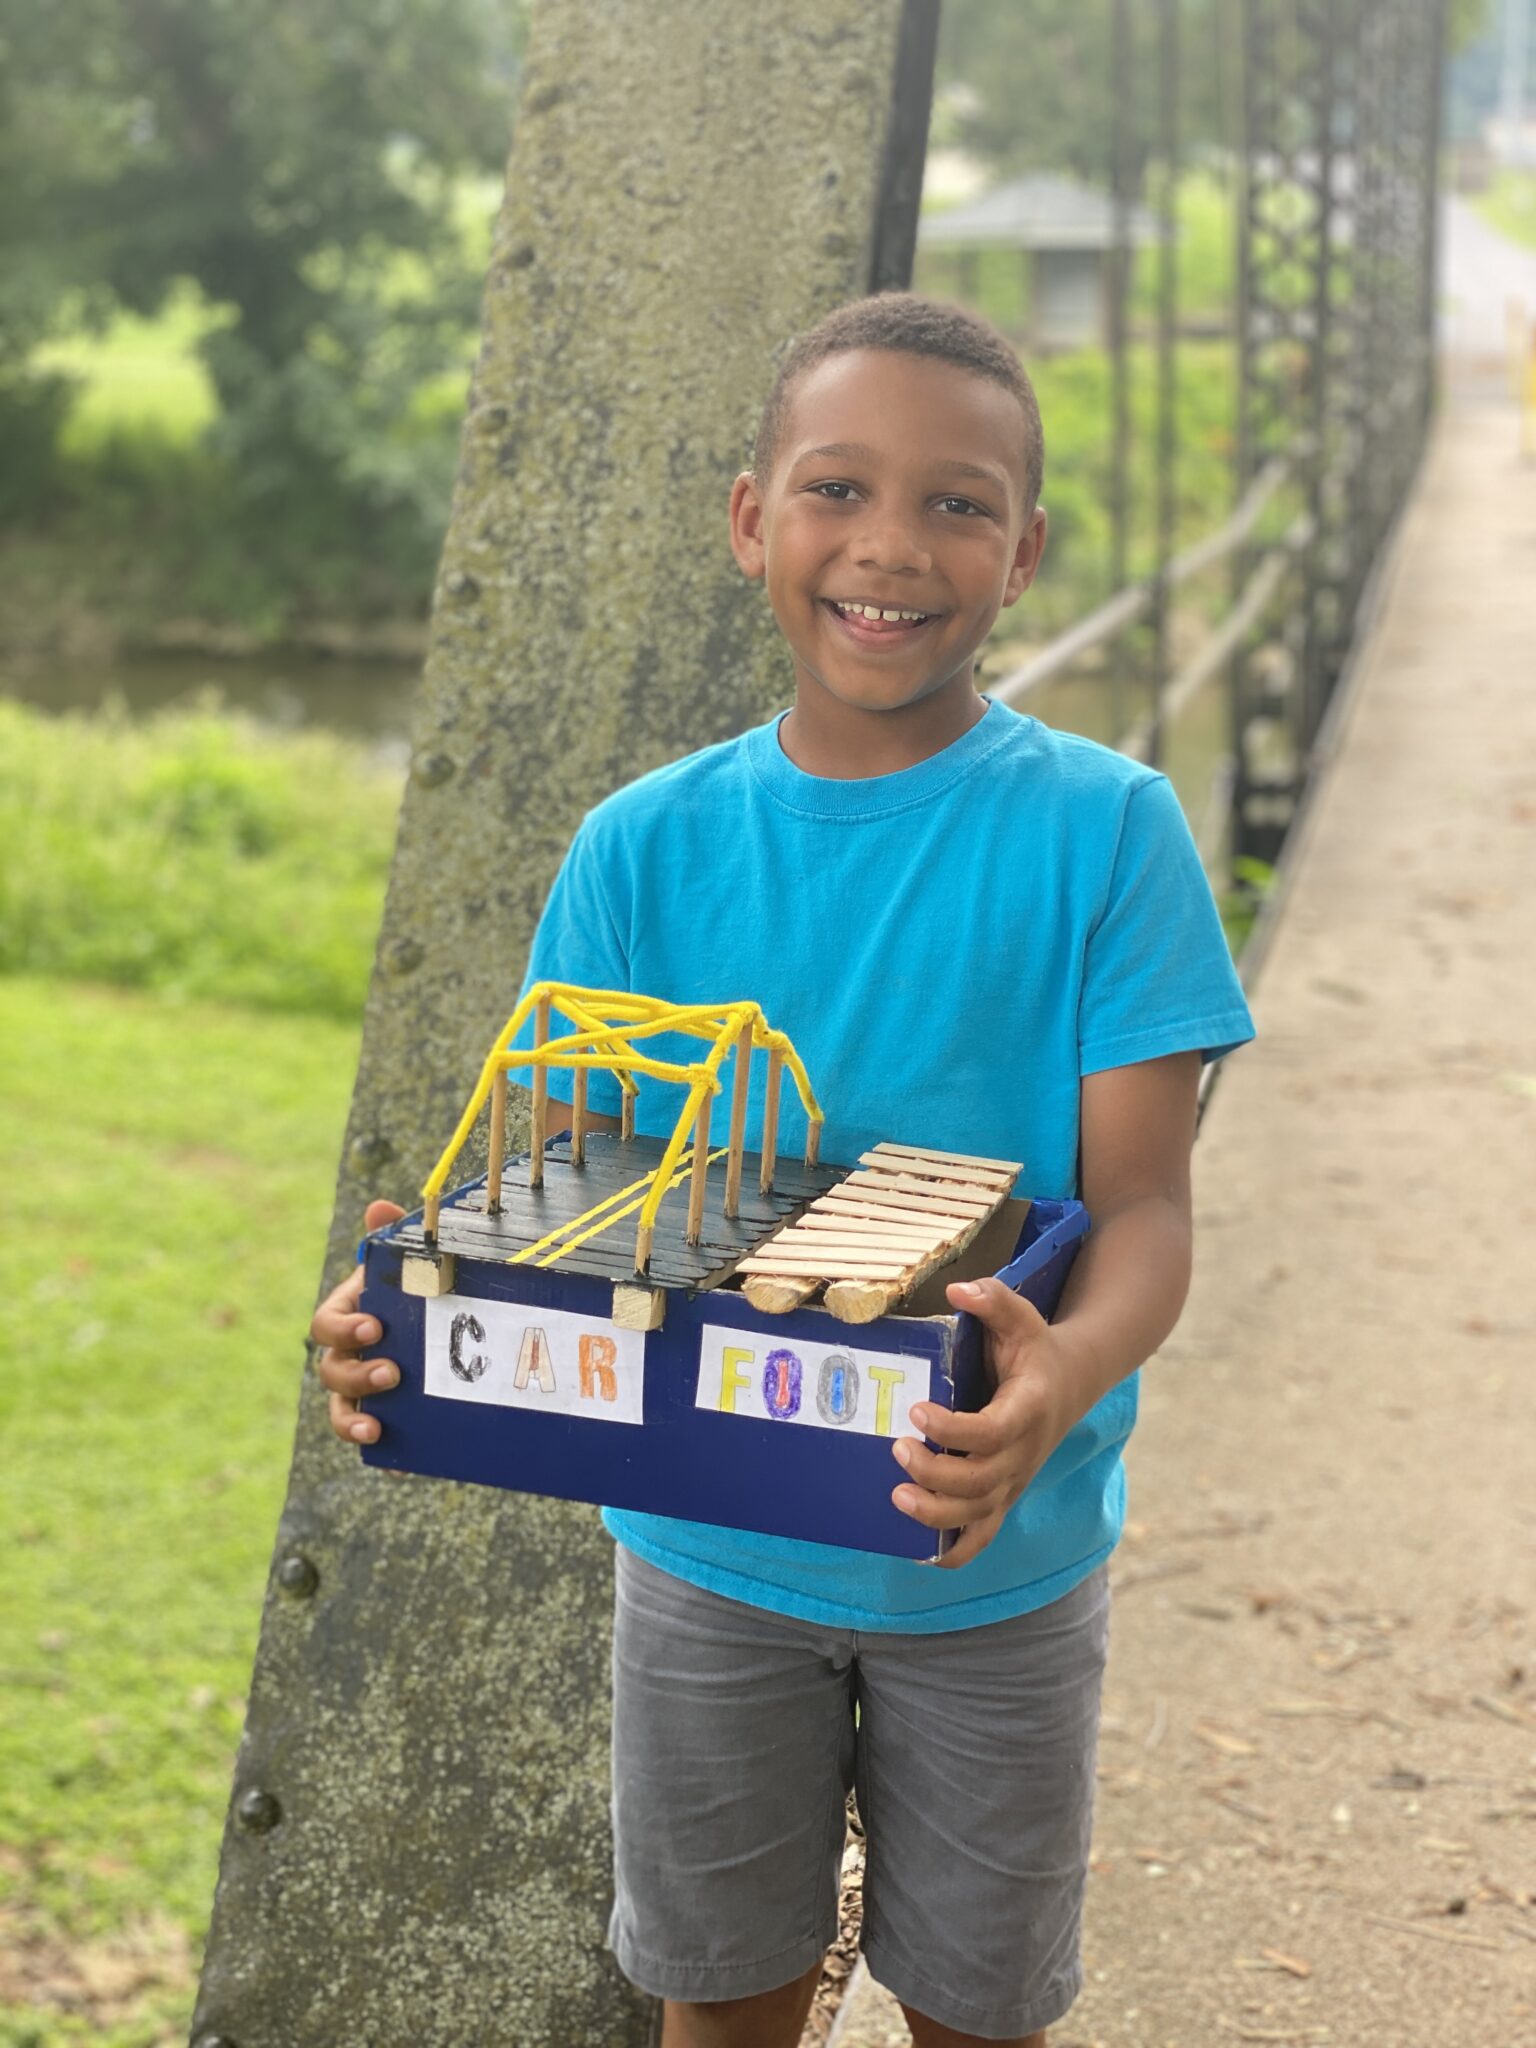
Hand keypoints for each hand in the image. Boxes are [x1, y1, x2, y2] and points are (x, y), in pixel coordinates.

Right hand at [314, 1199, 405, 1446]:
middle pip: (332, 1372)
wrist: (451, 1328)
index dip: (343, 1329)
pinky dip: (382, 1455)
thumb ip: (393, 1239)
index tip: (374, 1328)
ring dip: (353, 1420)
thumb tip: (380, 1207)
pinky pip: (375, 1441)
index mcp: (348, 1316)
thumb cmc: (417, 1288)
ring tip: (376, 1425)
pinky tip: (398, 1466)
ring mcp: (362, 1390)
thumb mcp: (408, 1264)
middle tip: (392, 1372)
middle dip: (356, 1374)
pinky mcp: (385, 1416)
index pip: (326, 1324)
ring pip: (342, 1410)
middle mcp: (347, 1355)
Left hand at [890, 1277, 1078, 1569]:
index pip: (993, 1432)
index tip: (917, 1410)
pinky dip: (956, 1552)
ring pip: (979, 1516)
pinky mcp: (1004, 1496)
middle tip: (896, 1448)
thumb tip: (958, 1290)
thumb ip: (993, 1299)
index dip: (953, 1430)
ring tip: (896, 1496)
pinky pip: (983, 1537)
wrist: (1070, 1382)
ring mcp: (1014, 1480)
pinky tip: (921, 1552)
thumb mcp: (1022, 1316)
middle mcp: (1023, 1453)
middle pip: (981, 1482)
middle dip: (935, 1473)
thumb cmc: (1035, 1349)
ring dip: (936, 1515)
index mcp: (1028, 1409)